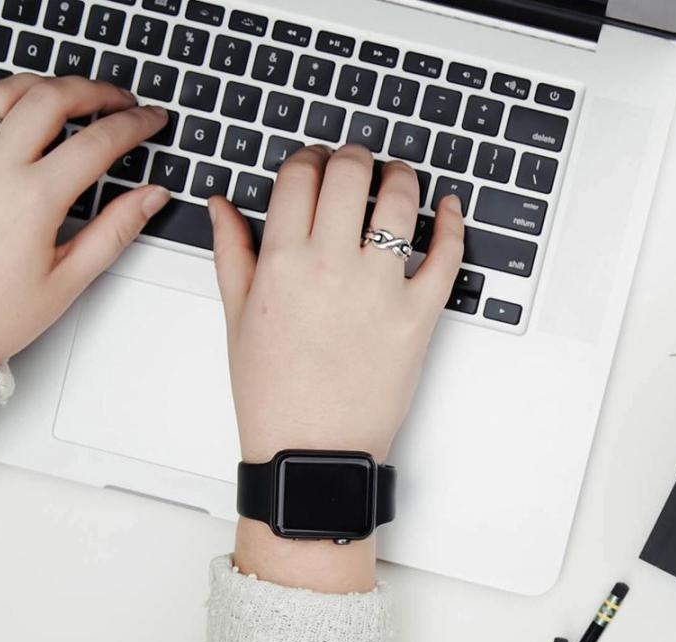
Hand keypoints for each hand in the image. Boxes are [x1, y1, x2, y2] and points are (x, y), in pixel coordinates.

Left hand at [0, 74, 171, 364]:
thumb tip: (150, 197)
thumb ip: (115, 230)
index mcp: (31, 200)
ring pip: (4, 92)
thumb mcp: (66, 281)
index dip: (134, 124)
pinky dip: (2, 108)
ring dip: (44, 86)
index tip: (149, 120)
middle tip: (118, 99)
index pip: (97, 141)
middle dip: (94, 90)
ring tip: (68, 96)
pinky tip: (20, 123)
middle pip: (51, 97)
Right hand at [211, 144, 463, 592]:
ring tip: (397, 179)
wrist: (312, 451)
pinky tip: (448, 208)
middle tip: (357, 162)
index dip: (309, 158)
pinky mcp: (420, 315)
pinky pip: (446, 255)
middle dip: (354, 156)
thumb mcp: (237, 318)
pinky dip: (452, 223)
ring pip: (400, 201)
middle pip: (350, 173)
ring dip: (401, 177)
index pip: (300, 176)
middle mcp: (331, 266)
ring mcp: (380, 289)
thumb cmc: (273, 393)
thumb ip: (232, 251)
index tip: (315, 163)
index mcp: (282, 262)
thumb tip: (223, 204)